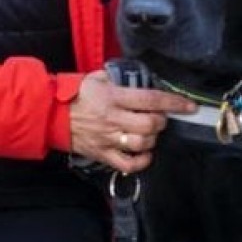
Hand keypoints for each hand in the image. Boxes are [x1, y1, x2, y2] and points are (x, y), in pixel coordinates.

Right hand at [69, 70, 195, 174]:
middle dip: (162, 121)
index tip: (189, 105)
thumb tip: (142, 79)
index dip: (174, 103)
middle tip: (160, 117)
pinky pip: (128, 164)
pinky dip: (141, 161)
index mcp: (114, 97)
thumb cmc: (76, 94)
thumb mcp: (98, 77)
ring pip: (142, 144)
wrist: (52, 113)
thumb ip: (121, 78)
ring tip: (150, 132)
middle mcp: (114, 119)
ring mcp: (108, 138)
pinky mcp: (103, 153)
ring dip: (153, 139)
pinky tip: (144, 152)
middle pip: (151, 125)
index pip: (152, 100)